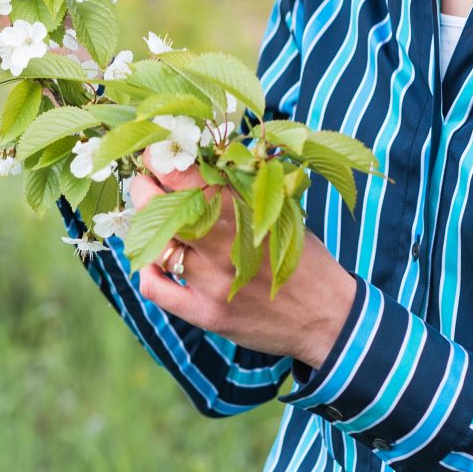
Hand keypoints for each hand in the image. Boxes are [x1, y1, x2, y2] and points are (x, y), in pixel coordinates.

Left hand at [130, 162, 361, 368]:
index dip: (163, 161)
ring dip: (143, 229)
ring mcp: (213, 281)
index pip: (191, 177)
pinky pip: (157, 291)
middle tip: (144, 182)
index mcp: (248, 212)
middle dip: (145, 190)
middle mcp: (226, 245)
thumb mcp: (286, 215)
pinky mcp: (207, 313)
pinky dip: (146, 272)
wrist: (329, 318)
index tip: (153, 153)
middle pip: (164, 210)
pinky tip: (151, 261)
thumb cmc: (307, 260)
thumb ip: (248, 192)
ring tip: (145, 218)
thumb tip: (209, 160)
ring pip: (158, 247)